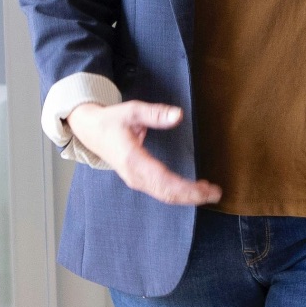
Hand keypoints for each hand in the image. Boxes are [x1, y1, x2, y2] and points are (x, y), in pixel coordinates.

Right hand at [65, 101, 221, 205]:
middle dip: (192, 196)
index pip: (164, 180)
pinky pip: (159, 191)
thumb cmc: (112, 120)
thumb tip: (178, 115)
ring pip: (164, 195)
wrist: (90, 130)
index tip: (207, 189)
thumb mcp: (132, 110)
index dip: (187, 188)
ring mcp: (135, 180)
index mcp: (132, 160)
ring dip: (186, 196)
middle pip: (167, 193)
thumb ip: (156, 113)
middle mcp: (134, 175)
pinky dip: (177, 193)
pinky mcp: (138, 179)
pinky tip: (193, 190)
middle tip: (216, 194)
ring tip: (209, 193)